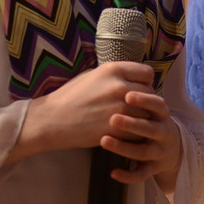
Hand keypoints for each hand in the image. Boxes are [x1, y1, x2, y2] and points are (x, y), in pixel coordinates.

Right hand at [11, 62, 155, 163]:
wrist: (53, 120)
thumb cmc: (70, 96)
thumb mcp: (92, 75)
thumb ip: (114, 75)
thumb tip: (133, 77)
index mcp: (113, 69)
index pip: (147, 73)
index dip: (145, 82)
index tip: (139, 89)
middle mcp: (119, 86)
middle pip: (150, 94)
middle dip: (145, 101)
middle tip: (135, 108)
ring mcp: (120, 109)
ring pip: (147, 114)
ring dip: (142, 119)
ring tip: (132, 121)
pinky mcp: (117, 129)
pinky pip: (138, 131)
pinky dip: (135, 133)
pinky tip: (124, 132)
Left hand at [101, 89, 183, 187]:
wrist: (170, 147)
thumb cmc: (150, 119)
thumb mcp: (149, 106)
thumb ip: (136, 91)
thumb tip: (113, 70)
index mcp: (162, 114)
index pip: (158, 105)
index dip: (145, 100)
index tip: (127, 95)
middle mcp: (163, 132)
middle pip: (151, 128)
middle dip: (133, 124)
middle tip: (113, 118)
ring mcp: (159, 151)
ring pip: (143, 152)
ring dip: (124, 147)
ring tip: (104, 141)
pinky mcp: (153, 168)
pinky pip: (142, 174)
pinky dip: (128, 175)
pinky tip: (113, 172)